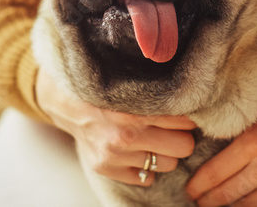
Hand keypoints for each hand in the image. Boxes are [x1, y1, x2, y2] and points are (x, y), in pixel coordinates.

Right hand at [35, 67, 196, 185]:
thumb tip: (193, 88)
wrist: (62, 98)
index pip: (185, 122)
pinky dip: (145, 166)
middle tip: (173, 126)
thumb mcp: (129, 78)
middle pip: (184, 147)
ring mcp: (114, 156)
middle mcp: (124, 136)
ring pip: (169, 164)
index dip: (189, 115)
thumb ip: (158, 88)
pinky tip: (138, 149)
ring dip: (165, 152)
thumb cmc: (103, 85)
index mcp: (133, 110)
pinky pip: (147, 178)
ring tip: (154, 136)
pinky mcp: (105, 169)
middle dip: (181, 136)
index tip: (187, 109)